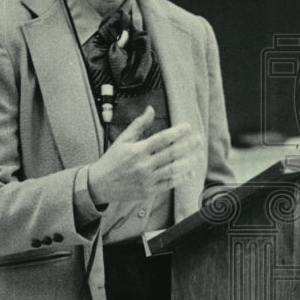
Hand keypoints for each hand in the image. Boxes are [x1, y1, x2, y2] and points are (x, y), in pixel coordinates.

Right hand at [87, 106, 201, 205]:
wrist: (99, 184)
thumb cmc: (112, 160)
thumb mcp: (122, 140)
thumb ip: (139, 125)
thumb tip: (151, 109)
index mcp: (137, 150)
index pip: (162, 139)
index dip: (177, 132)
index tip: (188, 127)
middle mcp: (143, 165)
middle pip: (171, 154)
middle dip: (188, 146)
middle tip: (200, 139)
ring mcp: (147, 179)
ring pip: (173, 170)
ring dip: (188, 162)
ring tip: (199, 155)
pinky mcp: (149, 191)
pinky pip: (169, 184)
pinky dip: (181, 178)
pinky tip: (190, 172)